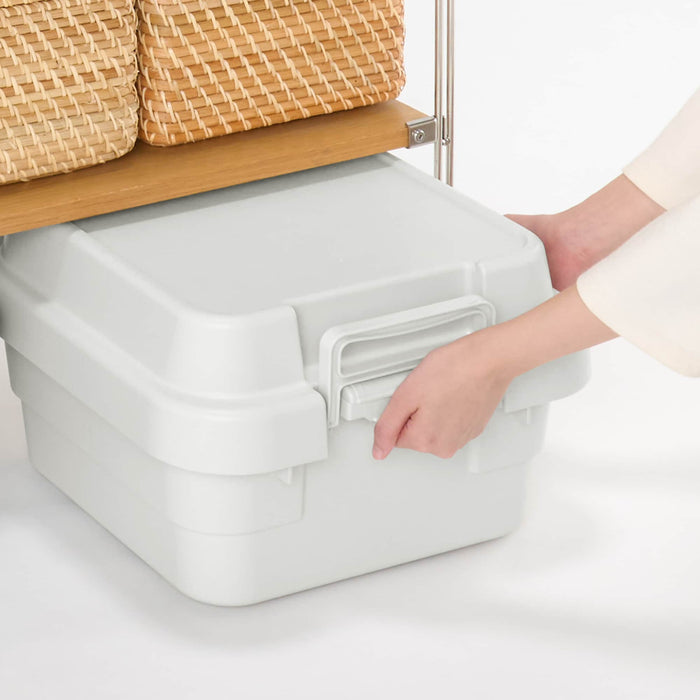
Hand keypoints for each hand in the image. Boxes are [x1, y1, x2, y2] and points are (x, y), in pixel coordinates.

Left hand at [371, 286, 616, 459]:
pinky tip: (455, 392)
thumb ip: (387, 426)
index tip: (414, 396)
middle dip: (417, 412)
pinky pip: (450, 423)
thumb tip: (379, 450)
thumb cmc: (453, 369)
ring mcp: (462, 438)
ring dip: (434, 410)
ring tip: (444, 390)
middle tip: (429, 390)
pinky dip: (450, 408)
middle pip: (414, 433)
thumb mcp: (406, 394)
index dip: (402, 410)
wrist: (489, 359)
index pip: (395, 435)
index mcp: (425, 441)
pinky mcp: (474, 428)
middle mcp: (445, 447)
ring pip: (433, 428)